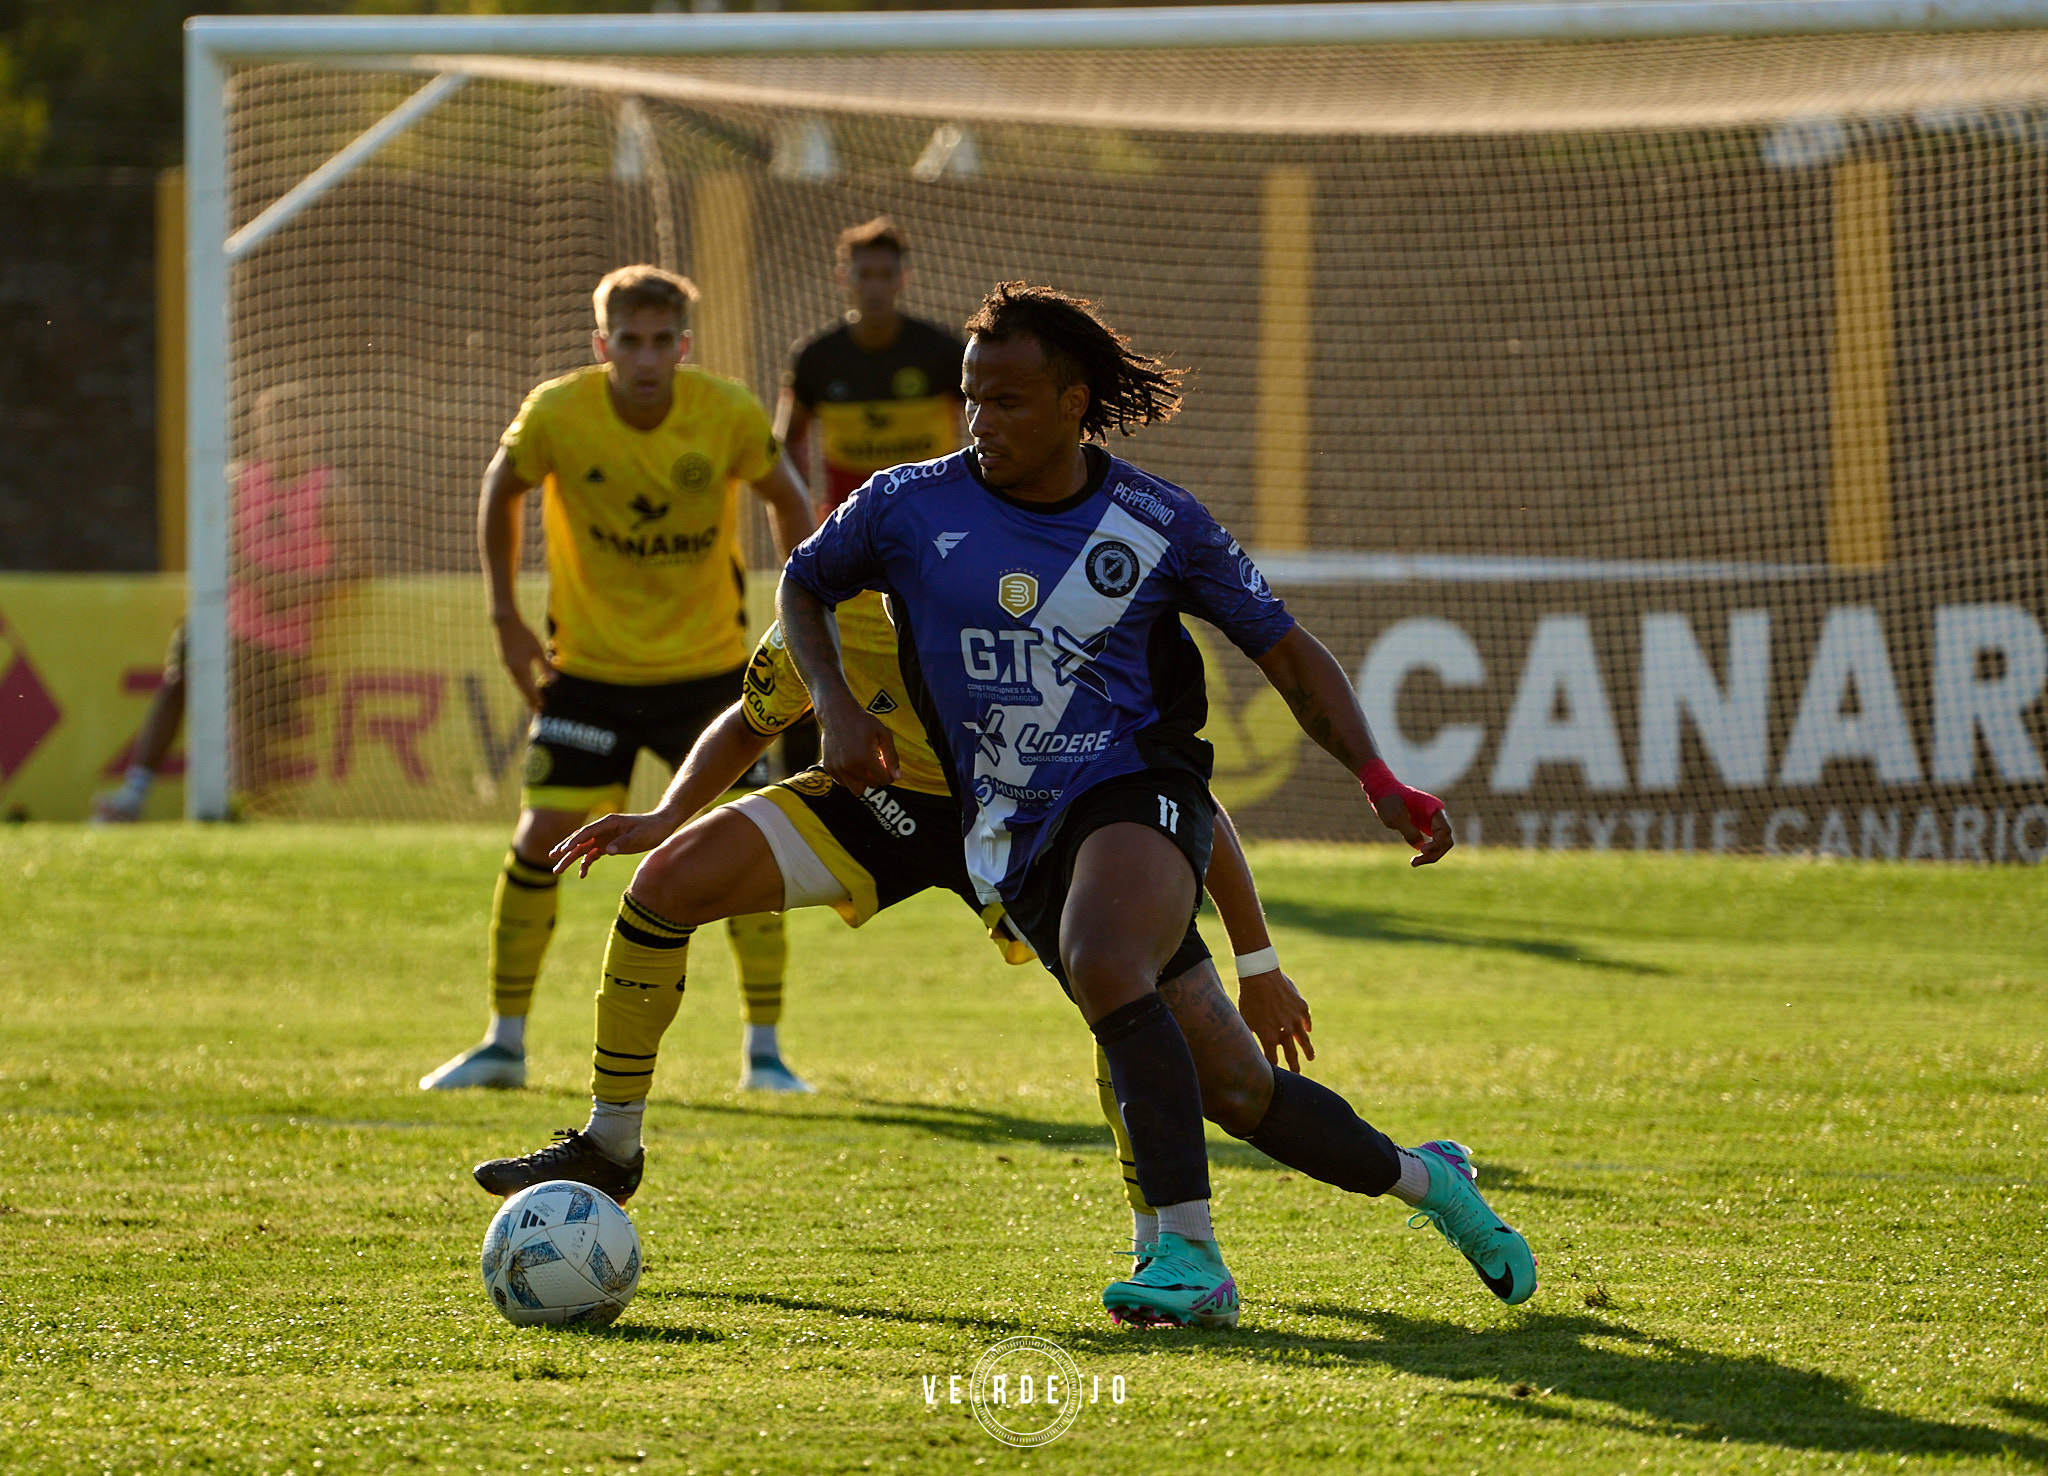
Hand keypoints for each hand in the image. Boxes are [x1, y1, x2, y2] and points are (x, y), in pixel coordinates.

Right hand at [493, 613, 554, 710]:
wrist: (505, 624)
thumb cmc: (524, 635)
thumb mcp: (537, 650)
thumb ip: (545, 665)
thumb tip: (554, 680)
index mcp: (521, 670)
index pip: (530, 689)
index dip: (536, 699)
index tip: (542, 708)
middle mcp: (512, 671)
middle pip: (522, 689)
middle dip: (530, 699)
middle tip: (536, 710)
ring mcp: (507, 666)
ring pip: (517, 684)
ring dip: (524, 692)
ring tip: (531, 700)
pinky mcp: (505, 661)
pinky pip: (514, 677)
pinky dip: (520, 684)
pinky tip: (523, 685)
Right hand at [549, 810, 679, 877]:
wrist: (660, 827)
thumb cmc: (650, 829)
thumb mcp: (638, 836)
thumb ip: (622, 843)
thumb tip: (606, 851)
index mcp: (608, 823)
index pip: (586, 832)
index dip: (574, 841)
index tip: (562, 850)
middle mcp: (602, 830)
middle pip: (579, 840)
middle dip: (565, 849)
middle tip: (551, 857)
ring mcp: (603, 838)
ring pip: (582, 849)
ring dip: (570, 859)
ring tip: (556, 870)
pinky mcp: (607, 846)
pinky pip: (592, 856)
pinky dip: (585, 864)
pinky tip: (581, 874)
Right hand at [818, 700, 898, 792]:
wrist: (837, 714)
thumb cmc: (863, 723)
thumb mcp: (884, 734)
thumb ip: (892, 757)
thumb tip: (897, 778)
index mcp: (865, 758)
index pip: (884, 780)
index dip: (889, 774)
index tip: (886, 764)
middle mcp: (849, 766)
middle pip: (872, 786)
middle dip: (877, 776)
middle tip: (875, 761)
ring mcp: (837, 768)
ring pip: (857, 790)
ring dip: (863, 781)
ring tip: (864, 765)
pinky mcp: (828, 768)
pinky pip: (844, 783)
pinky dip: (850, 777)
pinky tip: (852, 762)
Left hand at [1237, 968, 1314, 1071]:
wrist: (1260, 976)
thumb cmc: (1248, 998)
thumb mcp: (1245, 1019)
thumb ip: (1250, 1034)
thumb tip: (1247, 1046)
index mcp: (1268, 1037)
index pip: (1273, 1060)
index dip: (1273, 1068)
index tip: (1274, 1074)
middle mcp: (1284, 1032)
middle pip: (1291, 1055)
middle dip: (1294, 1067)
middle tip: (1297, 1075)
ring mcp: (1295, 1020)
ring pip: (1304, 1041)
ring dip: (1308, 1050)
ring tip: (1311, 1058)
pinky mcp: (1301, 1008)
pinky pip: (1306, 1020)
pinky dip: (1307, 1025)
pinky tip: (1307, 1030)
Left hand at [1372, 792, 1455, 866]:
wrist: (1384, 792)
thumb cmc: (1389, 801)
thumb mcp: (1396, 816)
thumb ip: (1409, 831)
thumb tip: (1420, 847)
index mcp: (1434, 809)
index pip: (1445, 831)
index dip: (1436, 844)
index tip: (1422, 850)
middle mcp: (1437, 816)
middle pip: (1445, 841)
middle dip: (1434, 853)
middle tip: (1415, 862)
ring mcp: (1433, 822)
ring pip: (1441, 844)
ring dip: (1430, 856)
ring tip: (1414, 863)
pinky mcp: (1427, 828)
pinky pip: (1433, 843)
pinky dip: (1426, 852)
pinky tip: (1415, 859)